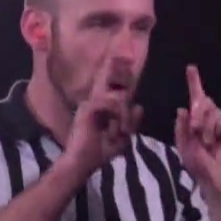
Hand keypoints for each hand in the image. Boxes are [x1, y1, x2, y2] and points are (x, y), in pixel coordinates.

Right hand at [64, 56, 143, 177]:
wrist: (81, 162)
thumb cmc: (99, 152)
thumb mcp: (122, 139)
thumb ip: (131, 123)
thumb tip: (139, 106)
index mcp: (103, 106)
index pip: (113, 85)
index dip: (121, 72)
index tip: (128, 58)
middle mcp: (96, 101)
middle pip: (111, 80)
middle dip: (121, 71)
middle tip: (126, 79)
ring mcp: (91, 103)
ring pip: (117, 97)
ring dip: (124, 114)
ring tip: (122, 131)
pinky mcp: (87, 109)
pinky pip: (109, 102)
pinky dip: (116, 115)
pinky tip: (116, 129)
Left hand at [174, 65, 220, 201]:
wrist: (219, 179)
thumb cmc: (200, 168)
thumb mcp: (185, 150)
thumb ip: (181, 130)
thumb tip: (182, 109)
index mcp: (194, 124)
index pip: (194, 100)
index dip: (194, 83)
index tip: (191, 68)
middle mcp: (207, 120)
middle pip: (203, 101)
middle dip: (198, 112)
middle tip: (196, 129)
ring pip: (214, 109)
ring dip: (208, 124)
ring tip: (208, 142)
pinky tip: (218, 139)